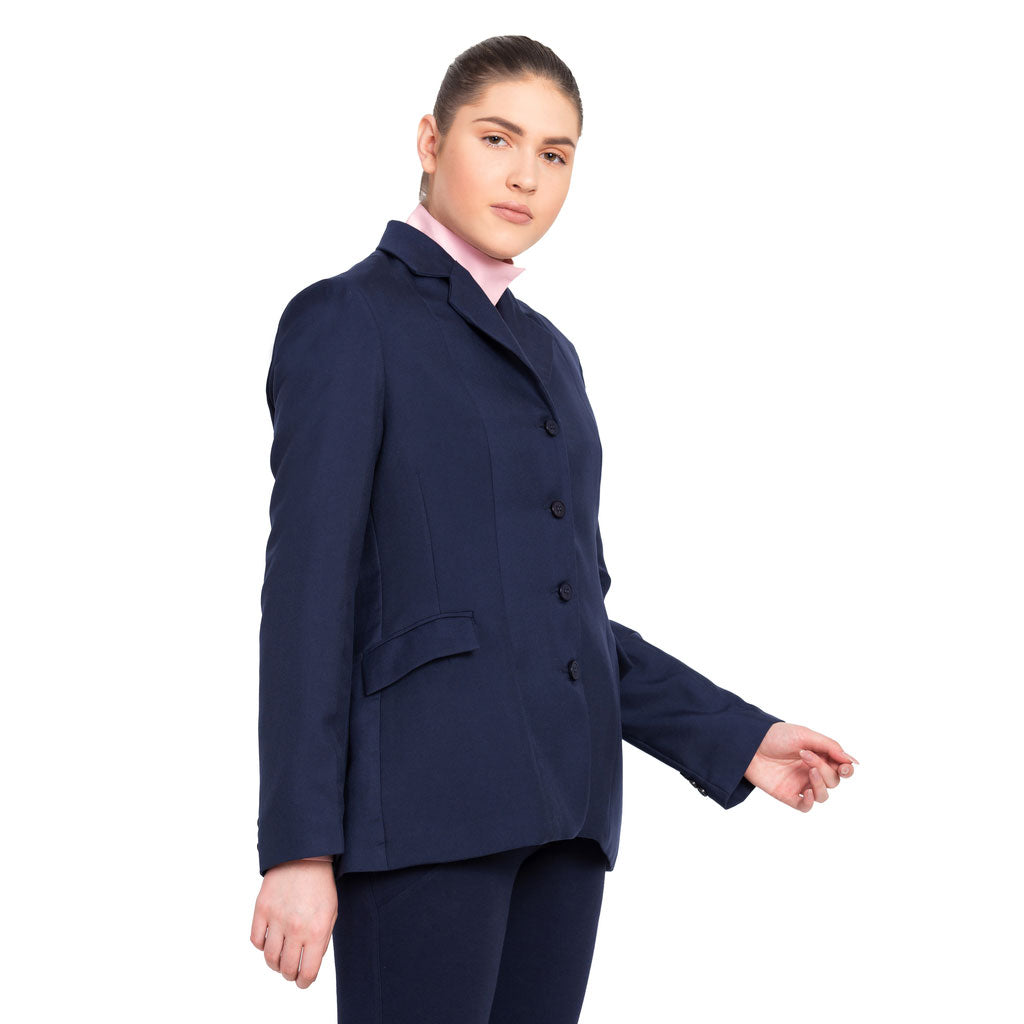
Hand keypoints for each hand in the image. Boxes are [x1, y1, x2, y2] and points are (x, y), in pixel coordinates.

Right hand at [250, 859, 337, 987]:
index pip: (307, 971)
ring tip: (280, 957)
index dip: (304, 982)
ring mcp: (276, 919)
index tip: (303, 981)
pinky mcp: (262, 909)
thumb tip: (309, 964)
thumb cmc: (321, 886)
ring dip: (275, 963)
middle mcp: (296, 928)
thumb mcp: (331, 913)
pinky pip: (256, 940)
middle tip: (291, 971)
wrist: (305, 856)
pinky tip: (270, 940)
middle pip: (286, 968)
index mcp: (317, 931)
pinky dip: (262, 945)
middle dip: (289, 974)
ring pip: (269, 958)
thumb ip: (321, 940)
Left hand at [743, 722, 858, 811]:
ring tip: (808, 770)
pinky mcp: (788, 795)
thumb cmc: (775, 736)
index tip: (844, 767)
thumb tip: (853, 761)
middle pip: (833, 780)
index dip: (847, 770)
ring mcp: (801, 784)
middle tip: (806, 755)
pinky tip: (807, 792)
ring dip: (821, 784)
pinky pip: (806, 806)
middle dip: (824, 768)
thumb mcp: (805, 735)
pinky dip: (810, 802)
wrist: (749, 744)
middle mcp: (812, 771)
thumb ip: (830, 747)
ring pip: (824, 795)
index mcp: (819, 756)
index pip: (842, 769)